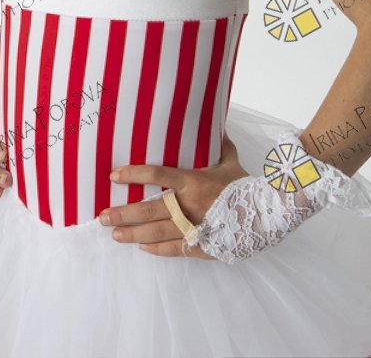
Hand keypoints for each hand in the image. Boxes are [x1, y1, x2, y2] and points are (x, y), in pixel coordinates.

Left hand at [98, 132, 249, 258]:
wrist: (268, 214)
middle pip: (148, 209)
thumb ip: (218, 143)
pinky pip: (173, 249)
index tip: (114, 175)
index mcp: (193, 181)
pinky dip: (156, 249)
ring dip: (132, 233)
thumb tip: (217, 121)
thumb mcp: (230, 160)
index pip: (157, 175)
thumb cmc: (245, 185)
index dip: (134, 174)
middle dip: (123, 213)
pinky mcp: (202, 245)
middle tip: (103, 215)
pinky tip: (142, 246)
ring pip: (156, 232)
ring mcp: (194, 227)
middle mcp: (189, 205)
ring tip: (114, 233)